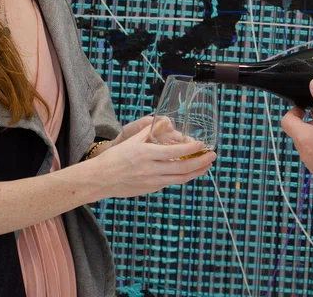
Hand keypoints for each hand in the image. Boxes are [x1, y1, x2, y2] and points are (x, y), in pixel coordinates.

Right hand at [95, 118, 215, 197]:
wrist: (99, 179)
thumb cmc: (114, 158)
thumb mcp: (132, 140)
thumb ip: (150, 131)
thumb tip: (166, 121)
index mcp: (146, 154)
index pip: (175, 152)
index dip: (191, 149)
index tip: (201, 144)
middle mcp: (150, 169)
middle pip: (182, 168)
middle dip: (201, 162)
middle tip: (213, 155)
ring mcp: (151, 182)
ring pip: (180, 179)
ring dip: (196, 172)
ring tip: (207, 165)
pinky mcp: (150, 189)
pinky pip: (171, 182)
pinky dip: (182, 176)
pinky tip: (189, 171)